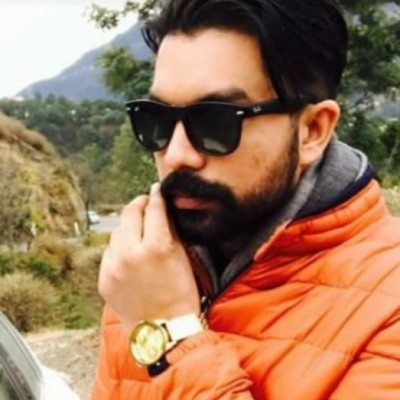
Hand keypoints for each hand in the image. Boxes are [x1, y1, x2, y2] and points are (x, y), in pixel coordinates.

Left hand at [98, 183, 200, 331]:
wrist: (164, 330)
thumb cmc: (180, 294)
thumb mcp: (181, 257)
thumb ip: (169, 229)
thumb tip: (161, 208)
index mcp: (156, 247)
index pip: (153, 209)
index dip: (156, 196)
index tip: (156, 191)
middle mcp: (131, 254)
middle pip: (129, 213)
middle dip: (138, 204)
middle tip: (145, 203)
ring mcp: (113, 267)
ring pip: (116, 232)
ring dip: (128, 227)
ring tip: (138, 232)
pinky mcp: (103, 278)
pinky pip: (109, 252)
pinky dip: (119, 248)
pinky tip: (130, 254)